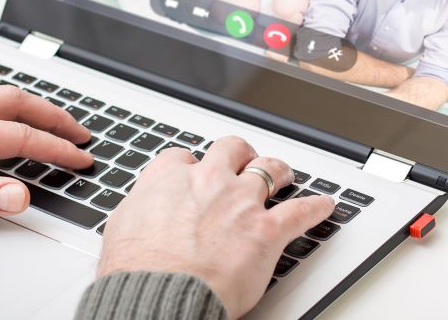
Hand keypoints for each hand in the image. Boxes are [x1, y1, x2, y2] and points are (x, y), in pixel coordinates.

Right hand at [97, 136, 334, 318]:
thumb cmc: (138, 272)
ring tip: (285, 174)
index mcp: (169, 179)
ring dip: (279, 170)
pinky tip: (325, 205)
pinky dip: (317, 208)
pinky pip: (302, 211)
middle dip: (240, 154)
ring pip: (270, 169)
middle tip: (244, 161)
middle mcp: (209, 182)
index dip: (192, 165)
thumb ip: (141, 209)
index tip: (195, 173)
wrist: (160, 297)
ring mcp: (241, 203)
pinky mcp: (267, 230)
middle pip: (231, 149)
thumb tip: (143, 212)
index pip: (183, 157)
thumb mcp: (122, 228)